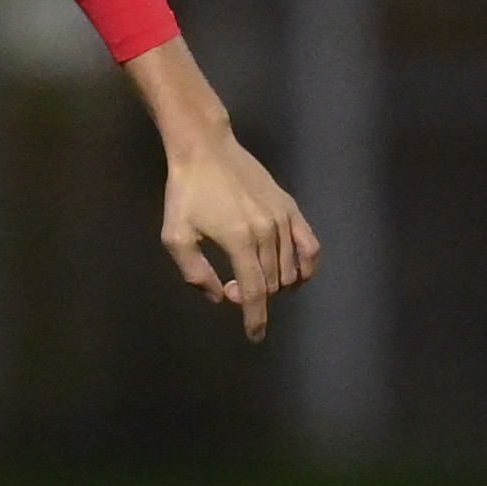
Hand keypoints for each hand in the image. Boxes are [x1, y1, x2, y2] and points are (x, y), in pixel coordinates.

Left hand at [161, 128, 318, 340]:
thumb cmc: (186, 192)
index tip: (254, 337)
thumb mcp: (176, 236)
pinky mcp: (291, 208)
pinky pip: (310, 246)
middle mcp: (268, 231)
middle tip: (232, 286)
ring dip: (274, 284)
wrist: (206, 148)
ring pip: (290, 270)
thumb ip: (195, 273)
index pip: (255, 292)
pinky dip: (306, 267)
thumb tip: (221, 298)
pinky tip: (295, 276)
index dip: (255, 319)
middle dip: (254, 296)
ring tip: (251, 275)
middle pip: (272, 284)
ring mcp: (283, 219)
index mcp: (239, 240)